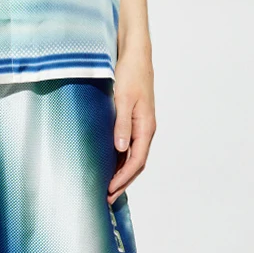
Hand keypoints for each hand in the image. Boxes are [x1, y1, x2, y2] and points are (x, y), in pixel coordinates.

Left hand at [107, 50, 155, 204]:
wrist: (135, 55)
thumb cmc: (130, 74)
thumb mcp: (123, 98)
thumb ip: (122, 124)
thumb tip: (121, 149)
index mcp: (146, 126)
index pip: (137, 160)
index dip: (124, 178)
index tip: (110, 190)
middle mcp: (145, 129)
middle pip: (136, 163)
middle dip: (123, 181)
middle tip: (107, 197)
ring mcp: (140, 124)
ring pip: (133, 155)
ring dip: (122, 171)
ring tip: (108, 186)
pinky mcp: (133, 118)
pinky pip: (129, 144)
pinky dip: (121, 158)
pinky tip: (110, 162)